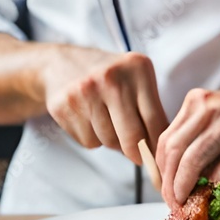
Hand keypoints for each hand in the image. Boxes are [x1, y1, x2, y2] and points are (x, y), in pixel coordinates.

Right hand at [41, 46, 168, 164]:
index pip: (155, 120)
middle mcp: (111, 78)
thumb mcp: (136, 79)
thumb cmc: (108, 76)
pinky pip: (89, 142)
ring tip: (107, 121)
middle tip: (137, 156)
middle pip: (132, 137)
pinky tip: (89, 119)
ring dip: (112, 141)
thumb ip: (151, 110)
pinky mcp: (65, 106)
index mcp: (136, 68)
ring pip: (109, 142)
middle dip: (137, 153)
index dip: (157, 146)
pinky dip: (93, 138)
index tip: (156, 158)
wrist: (61, 62)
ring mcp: (85, 92)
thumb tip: (158, 151)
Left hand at [155, 77, 219, 207]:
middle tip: (174, 203)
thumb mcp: (214, 119)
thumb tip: (175, 180)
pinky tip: (214, 198)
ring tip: (188, 204)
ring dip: (185, 188)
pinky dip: (214, 189)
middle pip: (174, 151)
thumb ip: (194, 142)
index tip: (165, 190)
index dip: (160, 170)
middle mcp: (208, 107)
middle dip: (170, 183)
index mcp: (195, 101)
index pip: (165, 140)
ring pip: (193, 160)